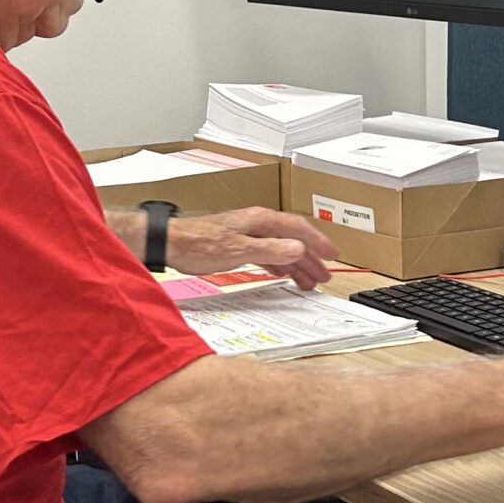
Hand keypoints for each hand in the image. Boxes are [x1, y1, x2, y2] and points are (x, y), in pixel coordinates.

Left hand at [166, 207, 338, 291]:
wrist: (172, 243)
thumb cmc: (200, 244)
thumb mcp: (240, 250)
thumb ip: (271, 250)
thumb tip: (298, 248)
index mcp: (261, 221)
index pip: (298, 229)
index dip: (317, 242)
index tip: (331, 255)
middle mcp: (257, 224)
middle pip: (292, 240)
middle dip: (310, 258)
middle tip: (323, 276)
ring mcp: (248, 233)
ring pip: (280, 248)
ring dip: (295, 264)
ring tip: (307, 282)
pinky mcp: (238, 244)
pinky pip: (267, 253)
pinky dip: (278, 264)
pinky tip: (282, 273)